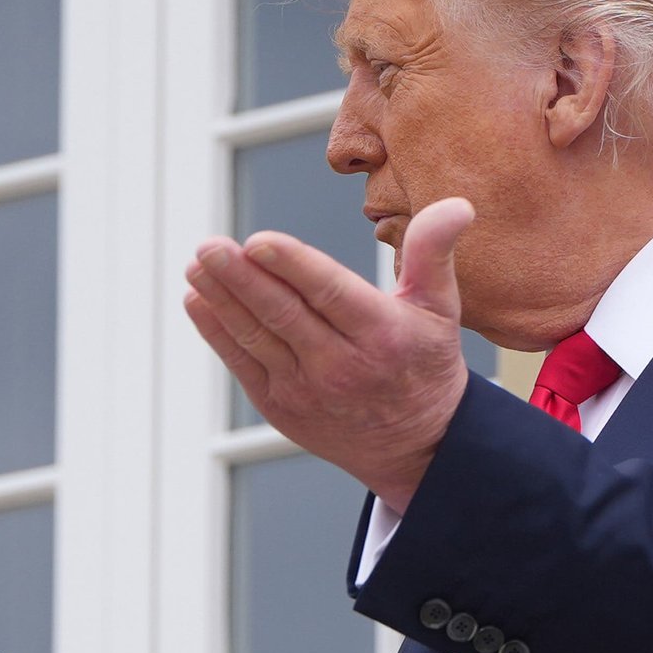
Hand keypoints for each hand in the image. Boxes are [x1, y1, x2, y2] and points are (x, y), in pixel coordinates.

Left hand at [184, 197, 474, 510]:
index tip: (257, 241)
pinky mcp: (280, 406)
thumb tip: (456, 205)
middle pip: (283, 314)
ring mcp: (306, 389)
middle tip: (209, 246)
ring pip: (255, 337)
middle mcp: (341, 365)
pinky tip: (197, 299)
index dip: (292, 266)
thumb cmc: (424, 364)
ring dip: (221, 299)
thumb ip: (434, 254)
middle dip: (240, 278)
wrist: (416, 448)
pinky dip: (216, 331)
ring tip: (197, 265)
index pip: (330, 293)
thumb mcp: (441, 310)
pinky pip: (242, 363)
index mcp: (382, 335)